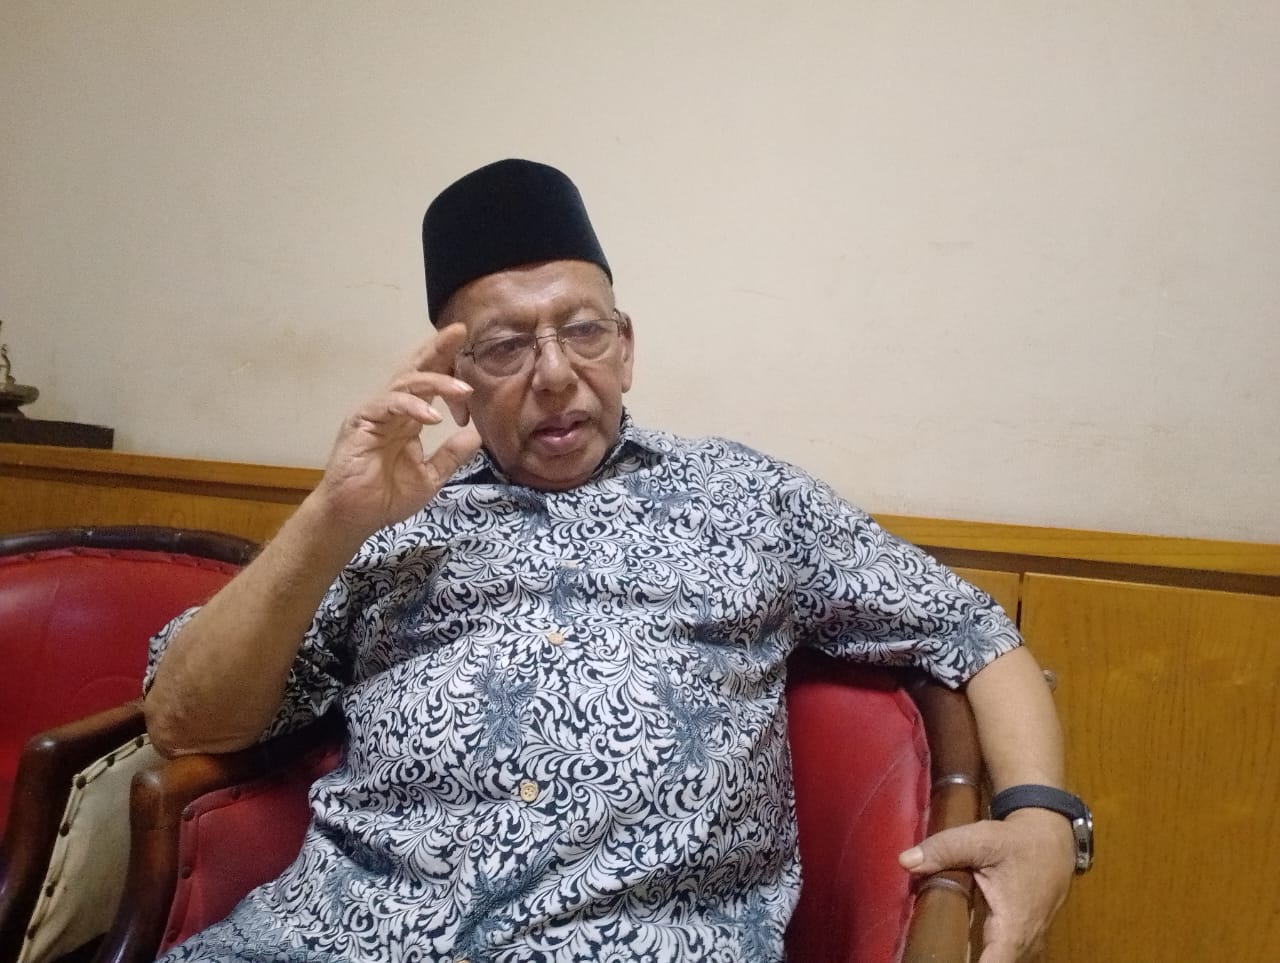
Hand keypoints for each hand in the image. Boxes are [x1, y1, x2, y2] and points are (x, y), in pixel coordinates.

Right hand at [316, 322, 481, 537]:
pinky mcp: (361, 422)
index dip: (445, 362)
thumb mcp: (431, 476)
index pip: (428, 382)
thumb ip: (451, 454)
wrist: (355, 517)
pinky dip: (412, 407)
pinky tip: (432, 417)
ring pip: (405, 383)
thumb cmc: (386, 497)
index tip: (467, 344)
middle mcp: (391, 409)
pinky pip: (389, 405)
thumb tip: (478, 435)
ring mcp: (375, 413)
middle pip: (415, 370)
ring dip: (435, 383)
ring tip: (462, 390)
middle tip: (459, 332)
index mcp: (407, 418)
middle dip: (436, 350)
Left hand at [899, 808, 1074, 961]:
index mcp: (1014, 928)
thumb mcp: (982, 839)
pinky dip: (981, 953)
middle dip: (959, 958)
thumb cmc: (1018, 842)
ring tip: (941, 947)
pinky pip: (1000, 954)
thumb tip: (906, 861)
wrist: (1052, 840)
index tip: (938, 958)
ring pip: (995, 960)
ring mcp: (1026, 943)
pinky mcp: (1022, 937)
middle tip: (931, 951)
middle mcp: (1023, 943)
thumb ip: (944, 850)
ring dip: (970, 955)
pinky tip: (955, 946)